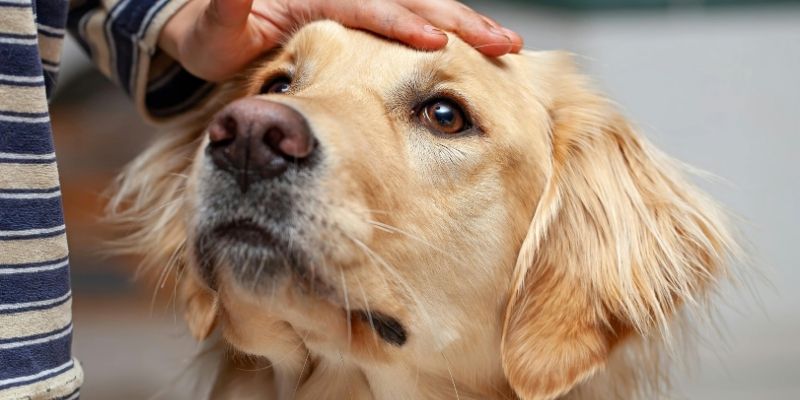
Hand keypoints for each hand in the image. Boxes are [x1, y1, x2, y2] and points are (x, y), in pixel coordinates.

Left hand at [158, 0, 523, 81]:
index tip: (438, 44)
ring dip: (460, 24)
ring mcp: (353, 2)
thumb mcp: (214, 28)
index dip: (404, 24)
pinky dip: (441, 32)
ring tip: (500, 45)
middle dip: (457, 21)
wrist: (208, 26)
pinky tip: (468, 49)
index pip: (369, 6)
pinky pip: (407, 19)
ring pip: (419, 6)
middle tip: (502, 44)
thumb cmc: (211, 35)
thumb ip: (228, 6)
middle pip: (411, 0)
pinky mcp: (359, 15)